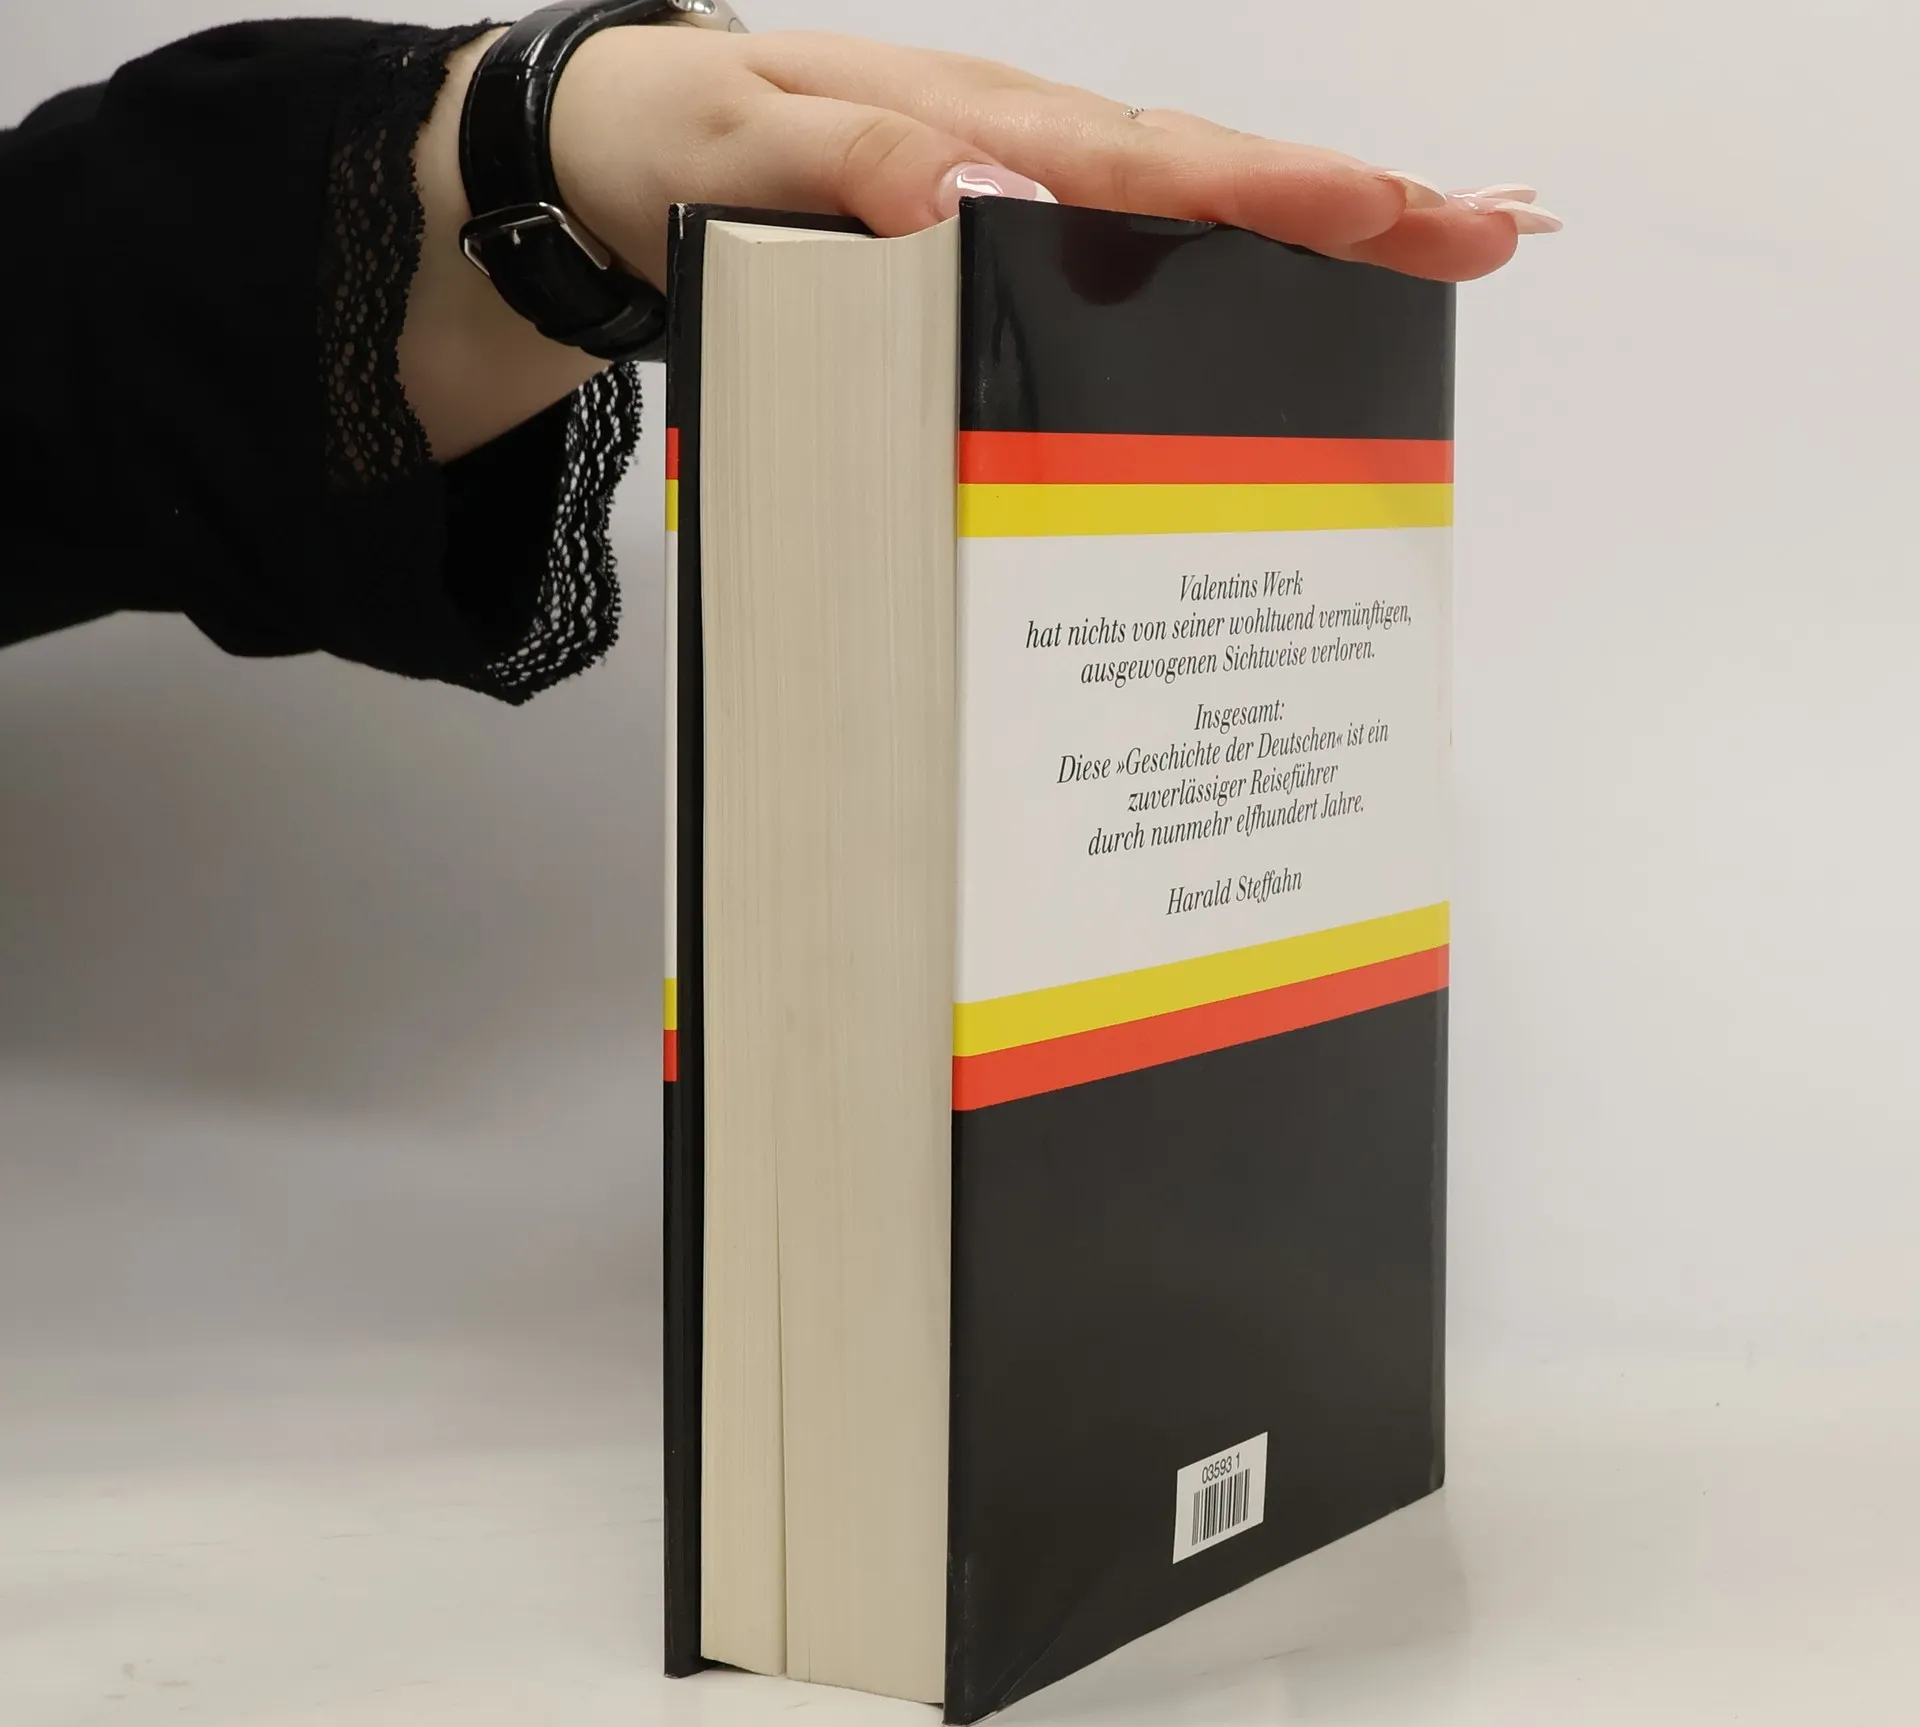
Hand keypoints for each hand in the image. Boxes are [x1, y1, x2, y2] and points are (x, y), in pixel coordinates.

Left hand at [553, 27, 1553, 292]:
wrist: (620, 154)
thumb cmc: (676, 142)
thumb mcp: (733, 150)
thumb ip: (842, 172)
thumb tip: (980, 193)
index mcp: (973, 126)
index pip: (1141, 163)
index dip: (1265, 188)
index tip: (1380, 209)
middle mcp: (1020, 151)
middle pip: (1210, 176)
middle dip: (1356, 202)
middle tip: (1491, 231)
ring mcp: (1023, 190)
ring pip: (1192, 208)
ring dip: (1326, 225)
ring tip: (1455, 241)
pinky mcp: (1006, 235)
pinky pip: (1134, 246)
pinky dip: (1233, 254)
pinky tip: (1302, 278)